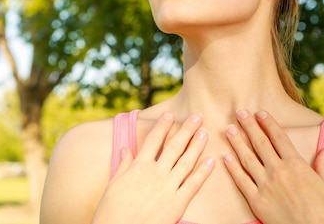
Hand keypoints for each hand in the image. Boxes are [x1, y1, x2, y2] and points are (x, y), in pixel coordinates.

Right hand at [91, 112, 214, 223]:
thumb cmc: (112, 210)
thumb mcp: (114, 184)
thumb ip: (124, 165)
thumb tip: (126, 149)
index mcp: (139, 166)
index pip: (153, 140)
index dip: (163, 126)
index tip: (169, 114)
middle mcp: (155, 173)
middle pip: (174, 146)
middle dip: (186, 130)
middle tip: (197, 116)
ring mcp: (168, 188)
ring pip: (186, 162)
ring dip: (197, 146)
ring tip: (205, 133)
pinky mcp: (177, 204)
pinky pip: (194, 185)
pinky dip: (203, 172)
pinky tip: (211, 161)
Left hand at [223, 109, 323, 223]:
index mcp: (296, 165)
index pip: (279, 137)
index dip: (268, 123)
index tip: (260, 113)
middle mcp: (279, 171)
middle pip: (260, 143)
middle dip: (248, 126)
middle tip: (239, 112)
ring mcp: (266, 185)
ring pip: (247, 158)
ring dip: (237, 142)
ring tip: (229, 129)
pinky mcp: (256, 200)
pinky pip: (241, 180)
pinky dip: (232, 167)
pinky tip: (225, 157)